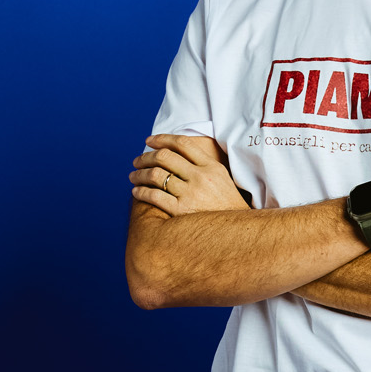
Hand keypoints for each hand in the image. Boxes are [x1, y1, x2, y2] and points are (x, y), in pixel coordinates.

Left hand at [131, 135, 249, 215]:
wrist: (237, 232)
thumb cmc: (226, 205)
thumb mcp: (222, 178)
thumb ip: (203, 164)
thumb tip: (177, 153)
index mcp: (211, 167)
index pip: (182, 144)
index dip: (162, 139)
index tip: (149, 140)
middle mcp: (201, 177)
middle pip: (164, 157)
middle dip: (145, 157)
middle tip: (137, 161)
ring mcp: (191, 194)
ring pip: (155, 175)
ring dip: (139, 174)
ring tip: (133, 176)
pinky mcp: (181, 211)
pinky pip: (154, 196)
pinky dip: (141, 191)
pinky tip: (136, 191)